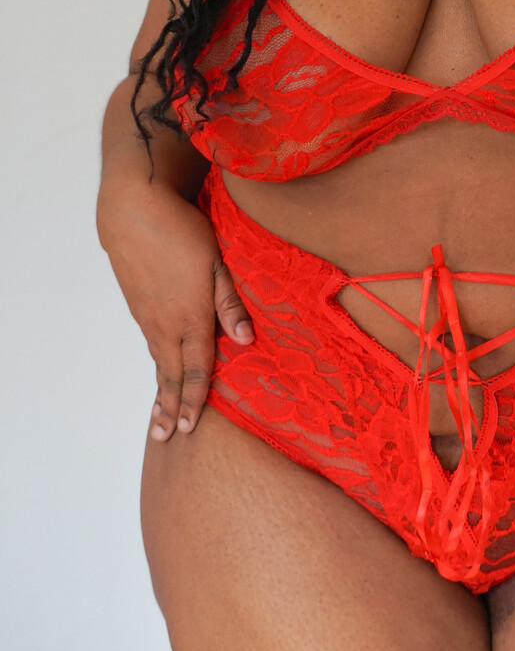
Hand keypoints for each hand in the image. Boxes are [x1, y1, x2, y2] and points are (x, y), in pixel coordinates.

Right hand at [98, 180, 252, 441]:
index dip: (197, 400)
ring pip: (158, 362)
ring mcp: (148, 316)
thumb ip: (230, 304)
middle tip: (166, 439)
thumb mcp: (217, 263)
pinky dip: (156, 366)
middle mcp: (166, 324)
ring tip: (158, 419)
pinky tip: (159, 372)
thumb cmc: (182, 231)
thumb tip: (246, 341)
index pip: (197, 369)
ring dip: (160, 392)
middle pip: (171, 375)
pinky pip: (150, 344)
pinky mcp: (138, 305)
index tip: (192, 427)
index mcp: (190, 318)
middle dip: (171, 409)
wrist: (133, 211)